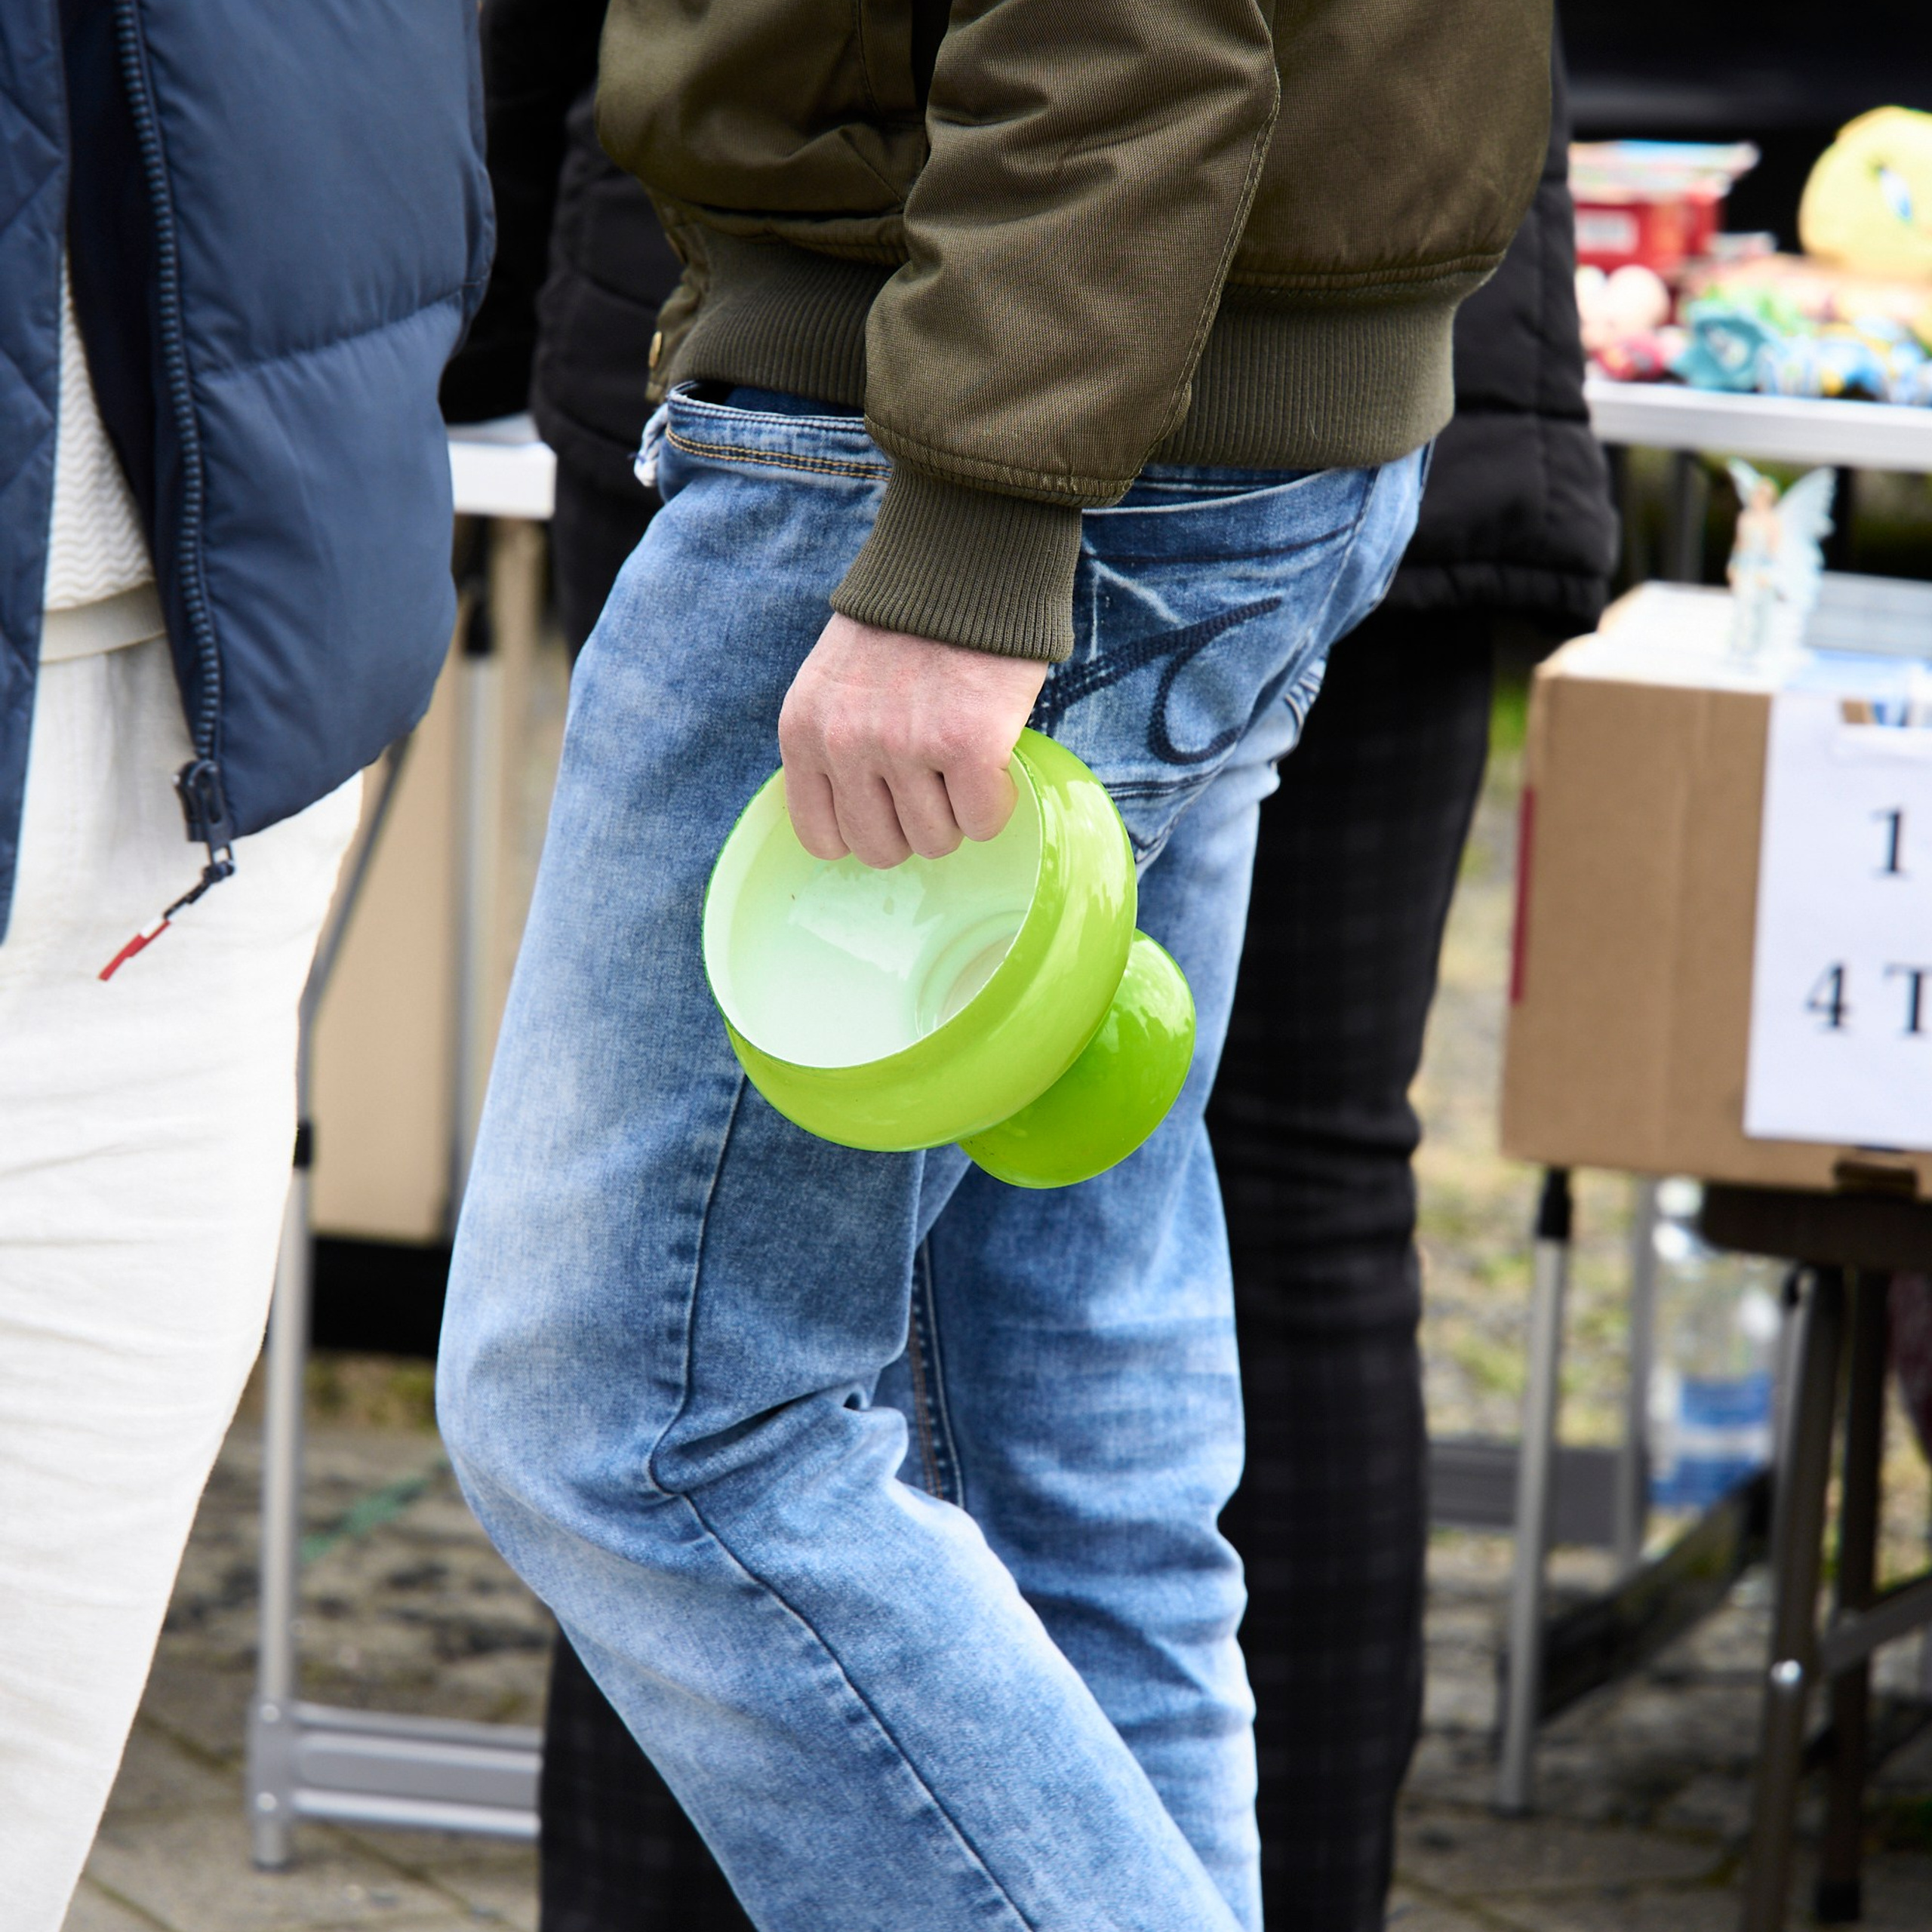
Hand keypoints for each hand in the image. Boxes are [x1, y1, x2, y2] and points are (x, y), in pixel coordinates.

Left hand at [779, 614, 1048, 867]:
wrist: (961, 560)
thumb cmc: (906, 626)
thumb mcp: (835, 682)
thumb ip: (834, 745)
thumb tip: (861, 817)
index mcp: (804, 731)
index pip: (821, 838)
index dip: (865, 831)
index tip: (891, 805)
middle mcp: (845, 745)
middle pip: (881, 850)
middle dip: (914, 828)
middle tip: (936, 783)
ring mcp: (904, 747)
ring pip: (936, 841)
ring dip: (958, 814)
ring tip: (964, 763)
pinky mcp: (967, 745)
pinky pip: (983, 821)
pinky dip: (996, 801)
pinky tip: (993, 761)